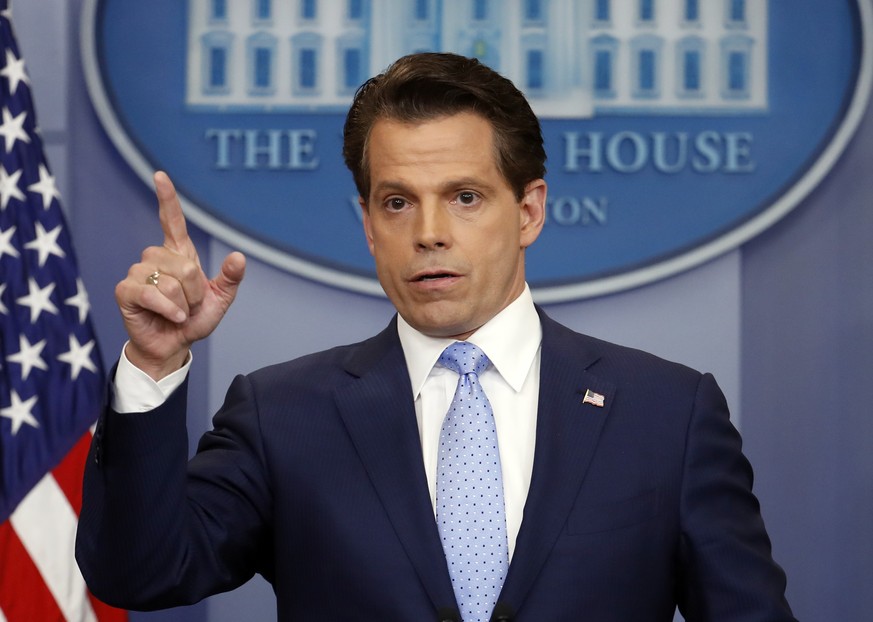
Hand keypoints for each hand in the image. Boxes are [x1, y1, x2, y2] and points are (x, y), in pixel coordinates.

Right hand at [115, 171, 245, 379]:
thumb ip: (230, 279)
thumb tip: (240, 257)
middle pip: (184, 262)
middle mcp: (155, 258)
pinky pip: (150, 293)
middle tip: (189, 305)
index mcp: (179, 254)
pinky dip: (167, 308)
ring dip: (181, 302)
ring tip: (177, 312)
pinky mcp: (126, 291)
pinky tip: (171, 317)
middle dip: (194, 290)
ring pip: (170, 280)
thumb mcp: (220, 300)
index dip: (167, 198)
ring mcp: (138, 273)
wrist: (175, 346)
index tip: (160, 175)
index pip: (171, 220)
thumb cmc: (194, 320)